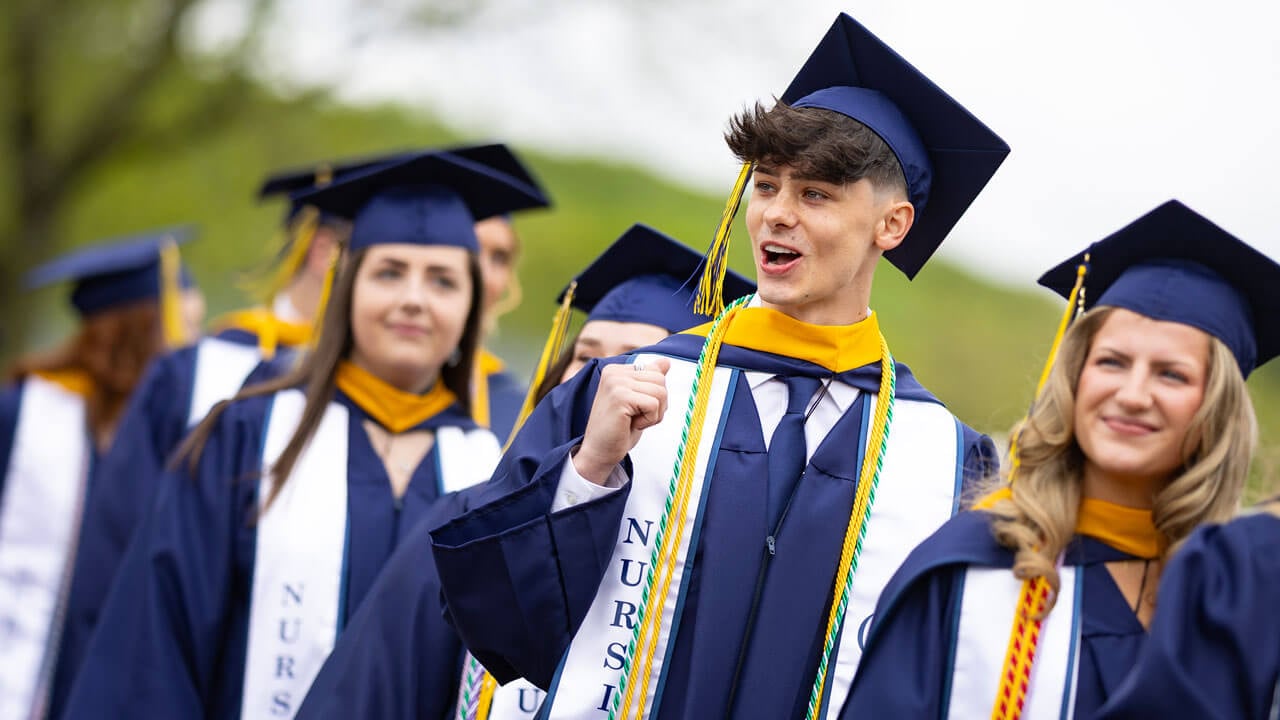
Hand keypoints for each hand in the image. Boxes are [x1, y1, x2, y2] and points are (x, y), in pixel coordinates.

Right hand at [573, 358, 670, 484]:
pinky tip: (632, 425)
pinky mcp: (620, 397)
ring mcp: (615, 383)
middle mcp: (614, 372)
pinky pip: (654, 405)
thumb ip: (649, 379)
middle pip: (660, 380)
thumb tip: (666, 361)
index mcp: (617, 370)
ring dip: (654, 413)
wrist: (599, 452)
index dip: (654, 395)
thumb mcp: (638, 400)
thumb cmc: (619, 429)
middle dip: (658, 404)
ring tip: (634, 421)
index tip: (636, 408)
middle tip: (637, 417)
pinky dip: (649, 420)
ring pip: (660, 392)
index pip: (656, 372)